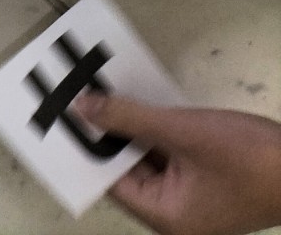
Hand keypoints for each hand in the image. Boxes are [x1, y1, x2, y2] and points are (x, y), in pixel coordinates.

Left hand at [74, 93, 280, 234]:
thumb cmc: (247, 157)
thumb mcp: (182, 130)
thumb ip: (129, 118)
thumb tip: (82, 109)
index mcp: (166, 218)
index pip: (112, 183)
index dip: (87, 148)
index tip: (64, 115)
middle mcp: (175, 217)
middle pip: (129, 172)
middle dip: (108, 134)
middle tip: (79, 95)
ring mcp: (193, 201)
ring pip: (149, 162)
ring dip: (132, 130)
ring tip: (102, 92)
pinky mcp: (207, 185)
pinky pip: (170, 158)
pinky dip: (156, 133)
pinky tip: (139, 102)